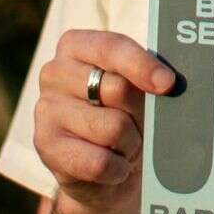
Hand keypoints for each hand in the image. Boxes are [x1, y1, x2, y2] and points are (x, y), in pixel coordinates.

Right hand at [34, 28, 176, 213]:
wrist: (99, 168)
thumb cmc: (123, 112)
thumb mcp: (134, 86)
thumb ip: (146, 75)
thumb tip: (167, 82)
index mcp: (75, 45)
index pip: (112, 47)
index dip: (142, 65)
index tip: (168, 83)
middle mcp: (54, 72)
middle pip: (117, 89)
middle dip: (140, 112)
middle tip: (140, 124)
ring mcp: (45, 111)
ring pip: (113, 128)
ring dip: (131, 143)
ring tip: (125, 145)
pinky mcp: (46, 148)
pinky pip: (99, 162)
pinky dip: (118, 168)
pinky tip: (115, 166)